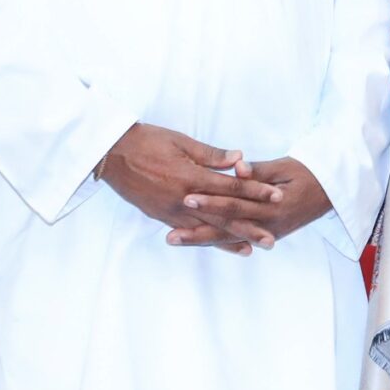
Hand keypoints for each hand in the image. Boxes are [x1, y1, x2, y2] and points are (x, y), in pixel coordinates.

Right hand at [98, 123, 284, 251]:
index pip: (231, 187)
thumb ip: (212, 154)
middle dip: (249, 227)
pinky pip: (188, 231)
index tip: (277, 196)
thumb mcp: (182, 141)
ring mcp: (170, 211)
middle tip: (272, 239)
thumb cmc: (148, 141)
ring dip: (230, 239)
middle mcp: (183, 199)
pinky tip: (219, 244)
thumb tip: (240, 159)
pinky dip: (206, 240)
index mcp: (191, 177)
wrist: (112, 153)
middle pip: (222, 215)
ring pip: (206, 229)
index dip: (256, 191)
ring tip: (252, 249)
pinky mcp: (160, 216)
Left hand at [171, 155, 332, 251]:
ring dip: (201, 239)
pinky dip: (220, 243)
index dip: (211, 200)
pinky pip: (239, 240)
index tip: (187, 196)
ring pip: (229, 238)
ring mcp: (268, 232)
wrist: (334, 191)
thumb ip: (260, 170)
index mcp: (272, 205)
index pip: (235, 202)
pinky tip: (200, 244)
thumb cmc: (309, 172)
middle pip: (226, 228)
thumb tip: (238, 168)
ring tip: (175, 239)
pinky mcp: (268, 234)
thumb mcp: (286, 167)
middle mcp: (268, 224)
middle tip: (170, 234)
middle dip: (197, 231)